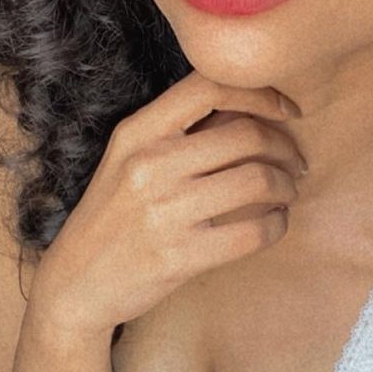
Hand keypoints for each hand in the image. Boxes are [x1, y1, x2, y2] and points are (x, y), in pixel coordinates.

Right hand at [30, 73, 304, 336]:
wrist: (76, 284)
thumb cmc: (115, 215)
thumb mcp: (131, 159)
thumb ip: (182, 132)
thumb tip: (253, 108)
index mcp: (137, 131)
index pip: (209, 87)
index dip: (260, 93)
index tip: (286, 111)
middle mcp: (149, 164)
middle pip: (246, 134)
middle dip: (285, 146)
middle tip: (296, 161)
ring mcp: (163, 211)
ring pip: (257, 180)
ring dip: (286, 185)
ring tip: (288, 192)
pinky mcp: (179, 256)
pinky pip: (253, 232)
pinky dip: (278, 225)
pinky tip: (276, 223)